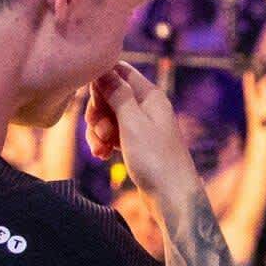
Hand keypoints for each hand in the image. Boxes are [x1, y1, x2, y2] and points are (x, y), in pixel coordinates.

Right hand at [87, 64, 201, 204]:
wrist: (172, 197)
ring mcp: (141, 126)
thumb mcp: (132, 122)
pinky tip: (103, 156)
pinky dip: (104, 143)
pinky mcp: (136, 144)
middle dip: (97, 112)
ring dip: (98, 131)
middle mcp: (147, 107)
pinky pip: (112, 134)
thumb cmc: (156, 159)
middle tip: (101, 132)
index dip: (100, 82)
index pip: (119, 71)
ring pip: (108, 117)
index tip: (94, 102)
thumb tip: (103, 67)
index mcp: (150, 95)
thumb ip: (117, 93)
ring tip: (102, 150)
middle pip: (109, 95)